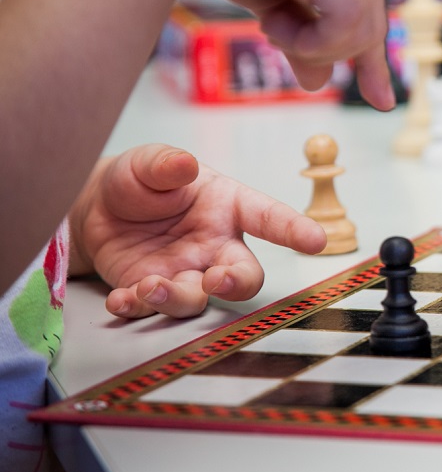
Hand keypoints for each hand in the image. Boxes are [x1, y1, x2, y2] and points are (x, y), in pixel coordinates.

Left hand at [69, 144, 326, 318]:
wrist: (96, 206)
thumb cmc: (140, 181)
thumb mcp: (149, 163)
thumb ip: (166, 164)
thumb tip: (185, 164)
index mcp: (227, 207)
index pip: (267, 216)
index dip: (294, 228)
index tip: (316, 240)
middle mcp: (213, 246)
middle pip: (244, 275)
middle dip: (237, 283)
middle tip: (218, 279)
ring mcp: (184, 272)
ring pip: (198, 299)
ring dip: (177, 298)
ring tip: (151, 286)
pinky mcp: (150, 290)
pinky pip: (150, 308)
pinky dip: (136, 308)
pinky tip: (121, 300)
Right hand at [177, 0, 392, 107]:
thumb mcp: (270, 1)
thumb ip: (300, 36)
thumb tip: (320, 81)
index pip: (372, 4)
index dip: (372, 56)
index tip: (380, 99)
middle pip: (371, 20)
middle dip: (331, 51)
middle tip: (278, 39)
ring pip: (362, 26)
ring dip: (313, 46)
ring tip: (270, 26)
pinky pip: (345, 21)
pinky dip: (312, 41)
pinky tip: (273, 26)